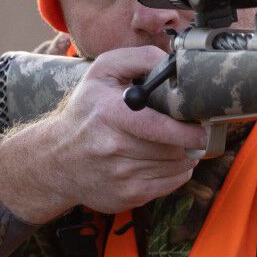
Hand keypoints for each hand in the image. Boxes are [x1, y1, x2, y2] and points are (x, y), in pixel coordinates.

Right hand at [0, 46, 206, 222]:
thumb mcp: (102, 72)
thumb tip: (171, 64)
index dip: (186, 131)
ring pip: (177, 167)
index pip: (158, 127)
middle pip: (174, 149)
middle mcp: (113, 148)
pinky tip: (164, 159)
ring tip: (174, 143)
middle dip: (187, 140)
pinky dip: (177, 172)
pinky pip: (171, 184)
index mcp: (110, 114)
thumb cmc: (86, 111)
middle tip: (189, 131)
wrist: (56, 159)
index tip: (199, 128)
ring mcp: (121, 176)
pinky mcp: (127, 196)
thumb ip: (139, 59)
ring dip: (184, 155)